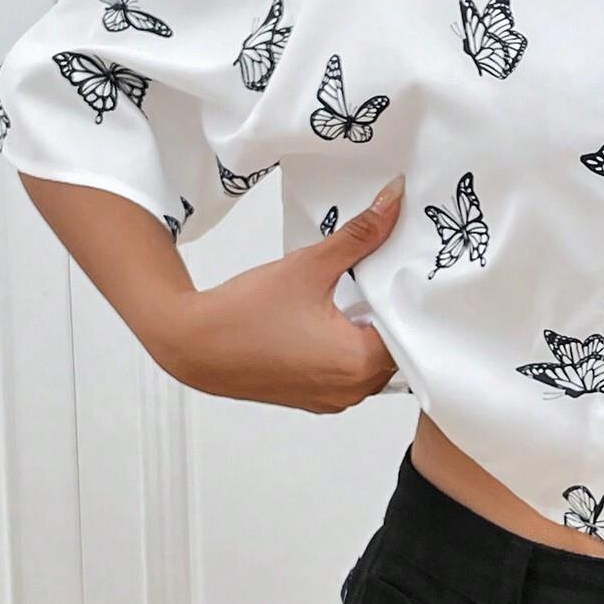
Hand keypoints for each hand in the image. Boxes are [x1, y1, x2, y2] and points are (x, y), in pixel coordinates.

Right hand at [159, 175, 406, 411]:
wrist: (193, 344)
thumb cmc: (244, 314)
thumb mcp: (310, 265)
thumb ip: (359, 235)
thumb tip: (391, 202)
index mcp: (358, 363)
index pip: (410, 332)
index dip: (407, 301)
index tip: (401, 276)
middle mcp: (352, 390)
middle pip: (394, 350)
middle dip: (387, 315)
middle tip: (378, 282)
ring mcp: (333, 400)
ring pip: (372, 364)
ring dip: (367, 334)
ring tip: (351, 299)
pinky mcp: (316, 400)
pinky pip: (348, 375)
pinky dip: (346, 350)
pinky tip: (330, 322)